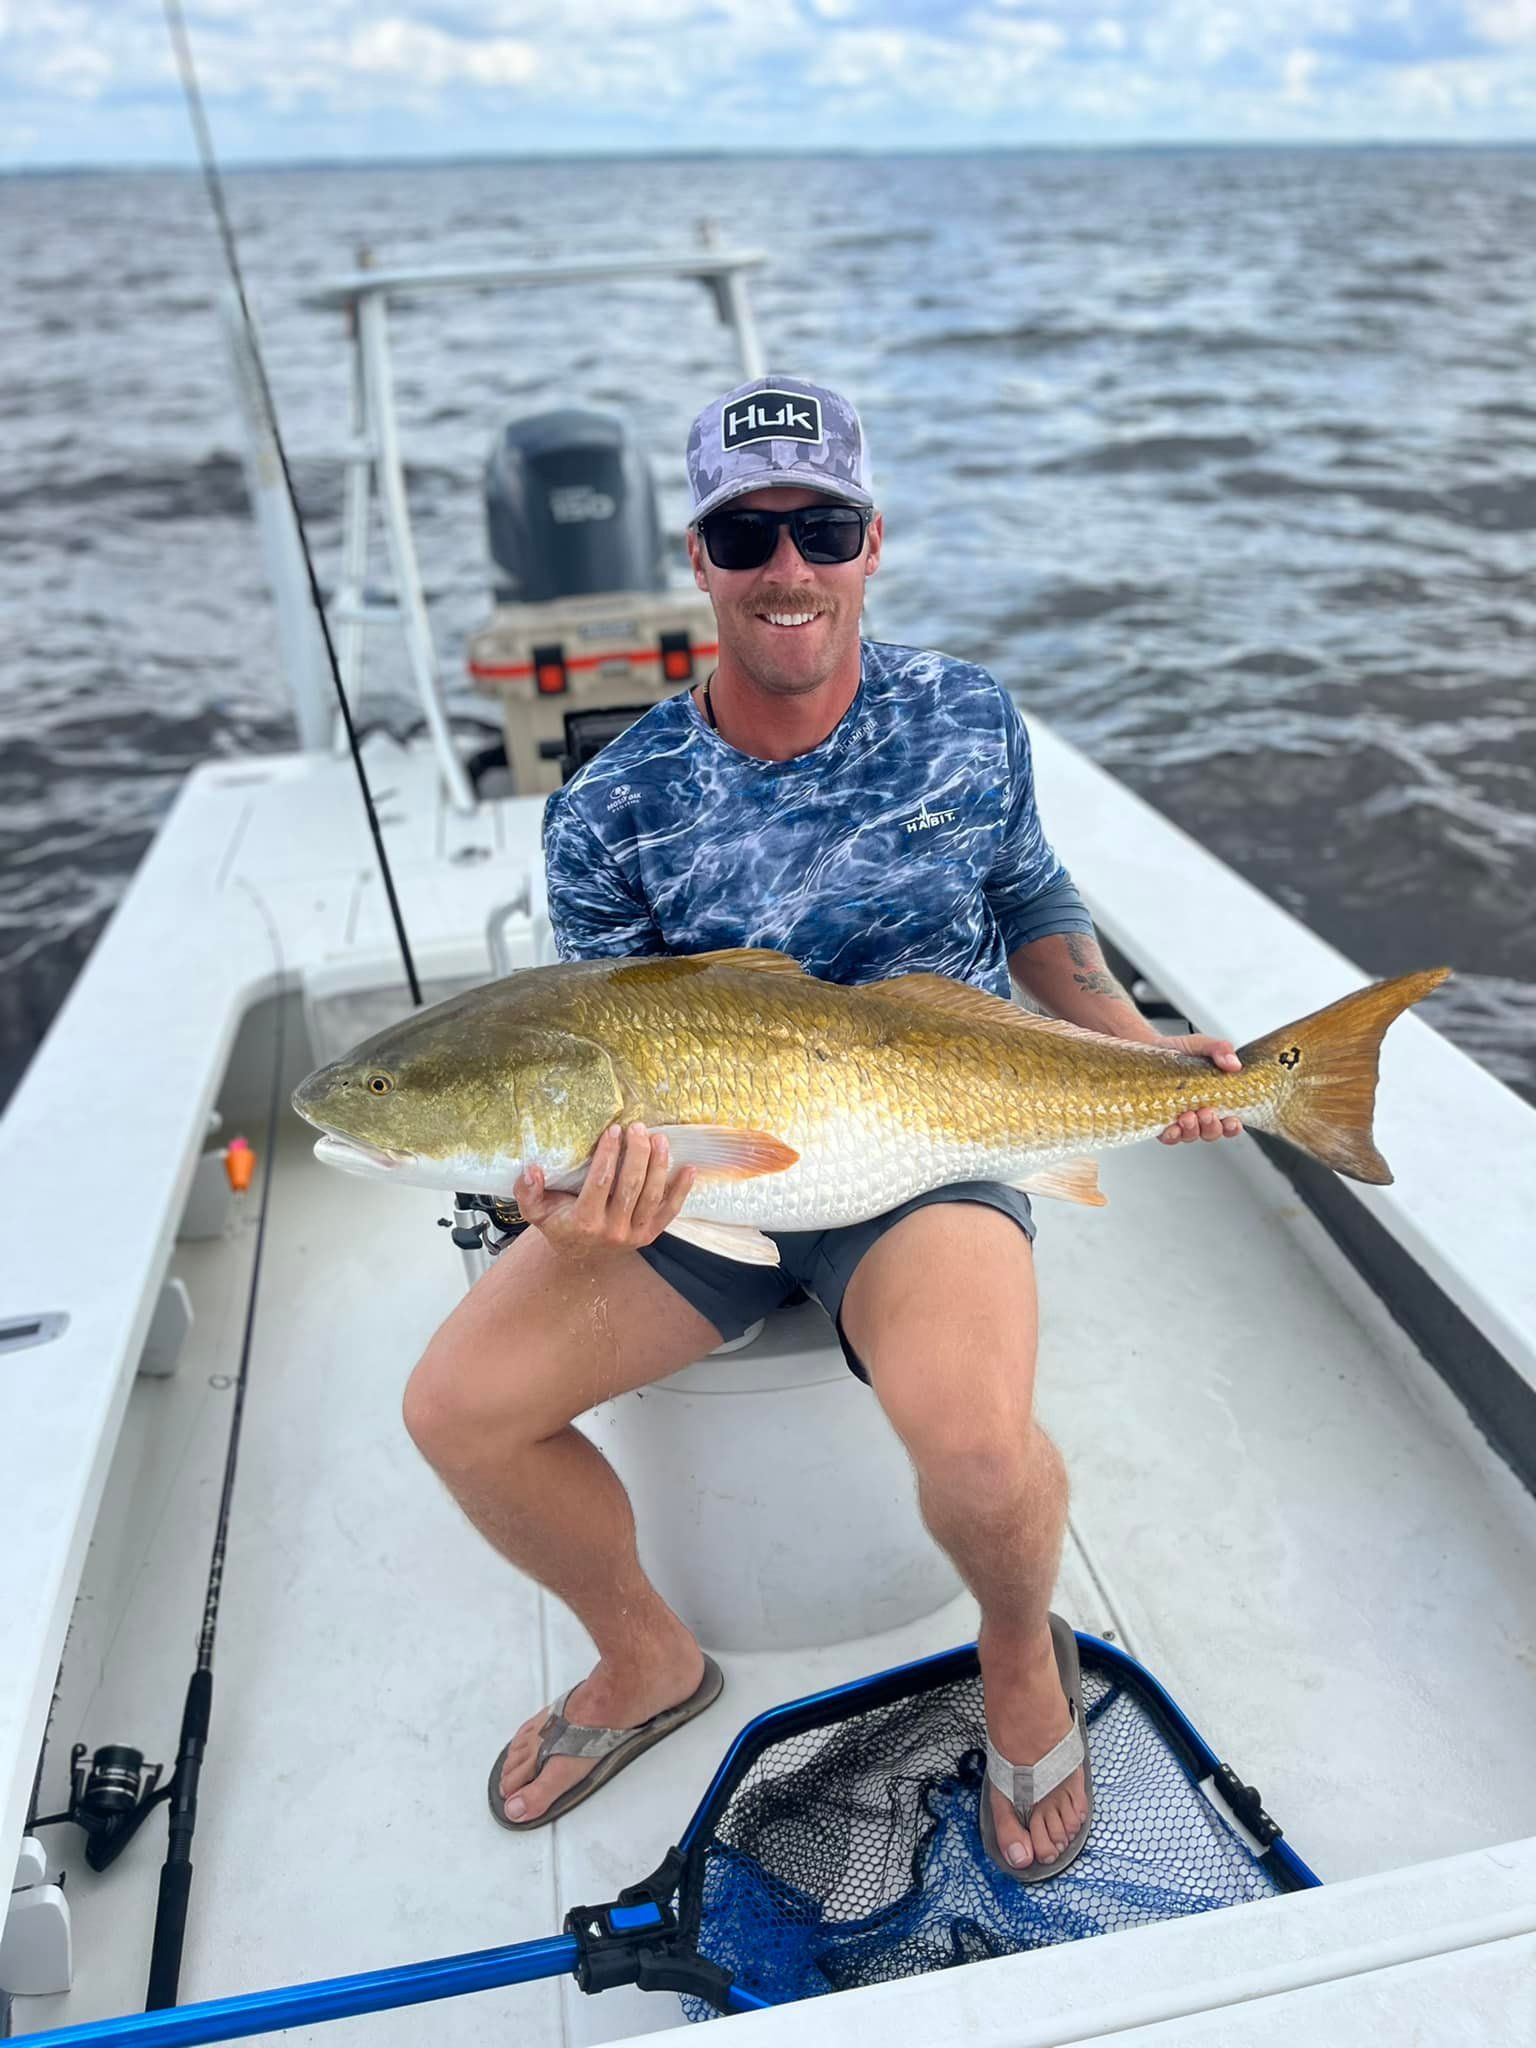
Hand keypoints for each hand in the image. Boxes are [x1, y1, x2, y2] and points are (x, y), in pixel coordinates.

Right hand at [514, 1121, 697, 1256]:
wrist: (578, 1255)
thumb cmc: (558, 1223)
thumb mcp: (535, 1210)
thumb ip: (527, 1191)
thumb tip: (532, 1170)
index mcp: (585, 1221)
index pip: (600, 1182)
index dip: (608, 1155)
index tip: (614, 1130)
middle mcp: (612, 1230)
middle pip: (630, 1186)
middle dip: (637, 1154)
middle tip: (639, 1128)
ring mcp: (634, 1234)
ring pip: (652, 1196)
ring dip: (659, 1165)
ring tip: (660, 1139)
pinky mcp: (650, 1234)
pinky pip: (669, 1212)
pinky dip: (681, 1191)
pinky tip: (689, 1169)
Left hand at [1158, 1035, 1243, 1144]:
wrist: (1149, 1048)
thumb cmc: (1179, 1050)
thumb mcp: (1202, 1044)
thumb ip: (1221, 1050)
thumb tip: (1234, 1064)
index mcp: (1215, 1099)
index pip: (1230, 1121)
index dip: (1233, 1126)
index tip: (1231, 1120)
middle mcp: (1199, 1113)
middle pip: (1212, 1132)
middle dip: (1211, 1126)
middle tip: (1206, 1112)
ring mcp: (1180, 1120)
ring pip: (1191, 1135)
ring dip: (1192, 1130)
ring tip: (1188, 1116)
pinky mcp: (1160, 1122)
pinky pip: (1168, 1137)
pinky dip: (1172, 1135)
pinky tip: (1172, 1128)